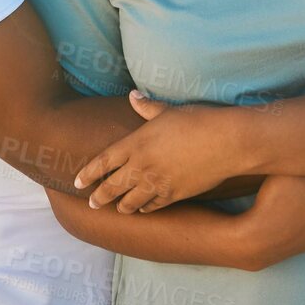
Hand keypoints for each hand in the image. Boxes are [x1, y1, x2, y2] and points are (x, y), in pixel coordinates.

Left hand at [74, 91, 235, 212]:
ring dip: (122, 206)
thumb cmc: (197, 121)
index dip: (88, 174)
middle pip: (112, 186)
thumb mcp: (168, 111)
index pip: (103, 162)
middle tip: (92, 204)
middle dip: (100, 197)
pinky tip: (143, 209)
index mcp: (136, 143)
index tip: (77, 183)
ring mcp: (158, 183)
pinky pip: (153, 206)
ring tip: (118, 209)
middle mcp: (142, 166)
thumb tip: (133, 95)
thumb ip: (147, 106)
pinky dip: (146, 209)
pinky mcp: (175, 195)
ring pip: (131, 201)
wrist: (226, 142)